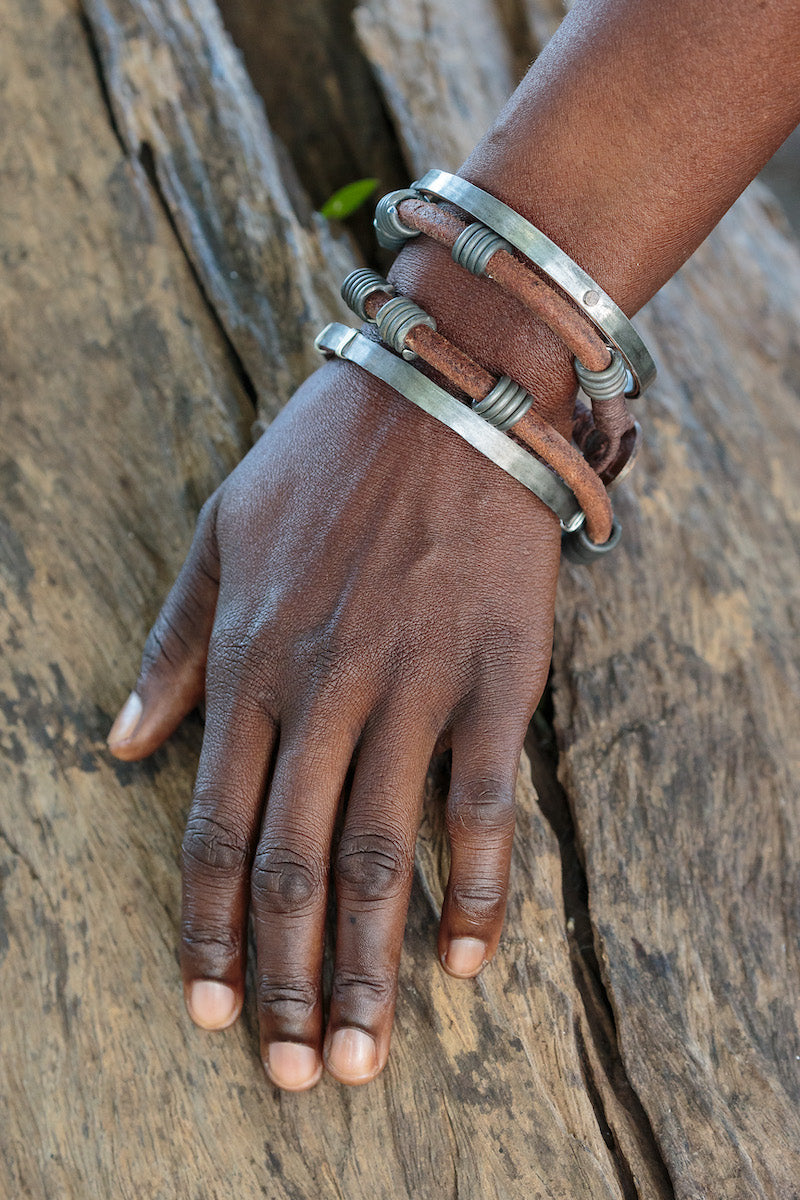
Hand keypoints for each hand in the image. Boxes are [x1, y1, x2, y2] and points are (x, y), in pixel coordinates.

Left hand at [107, 338, 565, 1090]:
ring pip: (379, 857)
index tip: (203, 1010)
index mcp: (250, 663)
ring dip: (367, 970)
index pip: (214, 829)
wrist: (447, 392)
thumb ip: (174, 646)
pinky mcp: (493, 677)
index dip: (205, 931)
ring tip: (359, 1056)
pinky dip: (477, 891)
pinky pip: (481, 805)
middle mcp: (323, 691)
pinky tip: (470, 961)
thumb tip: (119, 745)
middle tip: (288, 1074)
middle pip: (292, 867)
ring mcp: (412, 687)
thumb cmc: (326, 463)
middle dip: (281, 983)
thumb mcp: (221, 534)